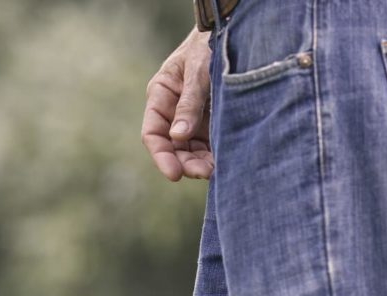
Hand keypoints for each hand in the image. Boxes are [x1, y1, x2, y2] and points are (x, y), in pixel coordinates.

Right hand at [142, 26, 212, 180]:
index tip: (174, 174)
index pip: (153, 133)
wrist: (233, 30)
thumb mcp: (198, 70)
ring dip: (200, 162)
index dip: (161, 156)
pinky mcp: (210, 120)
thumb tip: (178, 136)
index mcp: (161, 95)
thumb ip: (189, 103)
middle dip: (185, 162)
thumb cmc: (209, 44)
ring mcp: (192, 117)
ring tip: (216, 170)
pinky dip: (213, 155)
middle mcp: (173, 110)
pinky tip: (224, 161)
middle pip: (172, 146)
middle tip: (204, 172)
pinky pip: (208, 143)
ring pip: (190, 149)